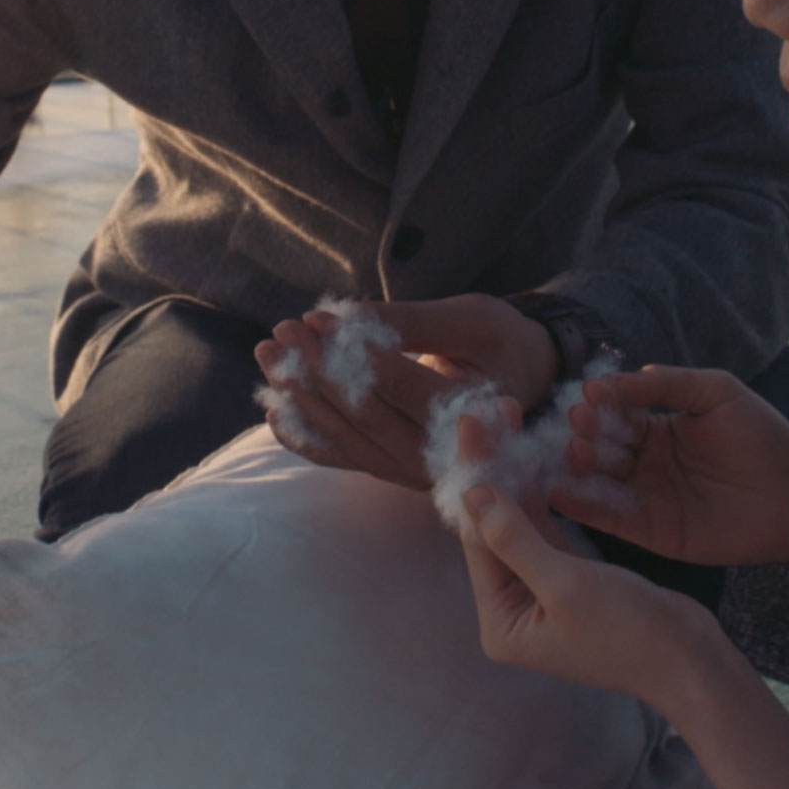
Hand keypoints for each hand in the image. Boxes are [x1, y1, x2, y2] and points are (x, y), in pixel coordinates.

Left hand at [254, 294, 556, 487]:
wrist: (520, 381)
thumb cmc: (499, 341)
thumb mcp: (472, 320)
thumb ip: (412, 324)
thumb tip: (347, 320)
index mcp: (472, 417)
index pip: (401, 389)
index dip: (355, 354)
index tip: (314, 319)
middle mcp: (441, 455)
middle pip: (366, 416)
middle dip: (316, 372)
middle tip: (281, 332)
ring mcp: (411, 469)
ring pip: (346, 438)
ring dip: (301, 397)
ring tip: (268, 353)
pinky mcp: (389, 466)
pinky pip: (341, 457)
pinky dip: (304, 436)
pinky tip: (273, 411)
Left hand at [454, 407, 716, 709]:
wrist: (691, 661)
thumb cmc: (630, 633)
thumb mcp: (567, 585)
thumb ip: (515, 538)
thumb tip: (472, 491)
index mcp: (501, 622)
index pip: (478, 537)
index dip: (475, 474)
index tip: (471, 422)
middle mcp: (512, 610)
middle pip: (493, 525)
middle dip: (491, 467)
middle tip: (487, 409)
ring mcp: (540, 593)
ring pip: (518, 521)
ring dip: (514, 472)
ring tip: (509, 417)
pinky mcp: (569, 579)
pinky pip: (545, 527)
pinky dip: (541, 492)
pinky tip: (533, 451)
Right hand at [550, 365, 788, 567]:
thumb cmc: (767, 440)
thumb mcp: (720, 394)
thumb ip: (672, 384)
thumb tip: (620, 379)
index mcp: (658, 425)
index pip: (617, 410)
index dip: (602, 401)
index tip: (588, 393)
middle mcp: (645, 461)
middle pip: (601, 443)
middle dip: (586, 432)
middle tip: (577, 424)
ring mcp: (646, 496)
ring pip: (599, 478)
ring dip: (579, 466)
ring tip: (572, 454)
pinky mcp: (650, 531)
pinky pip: (609, 517)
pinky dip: (583, 507)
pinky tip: (562, 493)